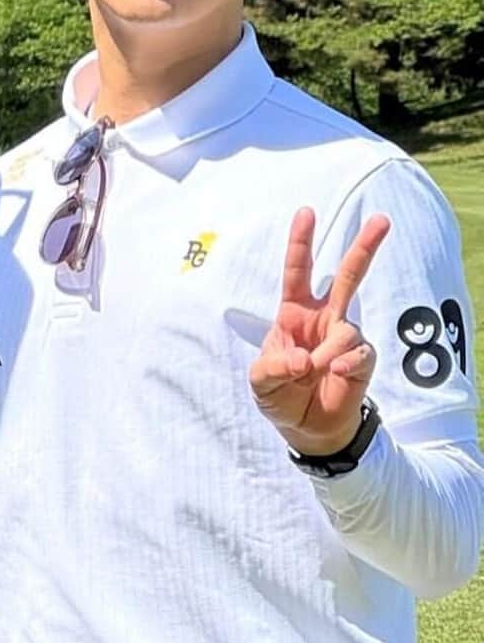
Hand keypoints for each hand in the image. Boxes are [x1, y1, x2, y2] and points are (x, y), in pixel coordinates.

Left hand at [249, 207, 389, 455]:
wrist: (307, 429)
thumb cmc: (281, 395)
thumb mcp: (261, 381)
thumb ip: (274, 367)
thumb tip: (304, 359)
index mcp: (294, 313)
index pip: (298, 272)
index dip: (301, 243)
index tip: (306, 213)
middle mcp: (324, 318)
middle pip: (349, 275)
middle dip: (365, 247)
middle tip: (381, 220)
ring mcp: (346, 337)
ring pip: (346, 329)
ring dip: (325, 354)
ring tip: (311, 373)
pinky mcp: (363, 360)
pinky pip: (360, 353)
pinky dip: (346, 363)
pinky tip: (335, 373)